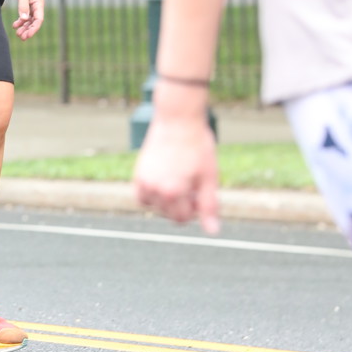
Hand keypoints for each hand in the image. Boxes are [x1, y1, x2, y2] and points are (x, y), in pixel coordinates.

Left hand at [12, 0, 43, 38]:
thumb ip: (23, 6)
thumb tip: (24, 19)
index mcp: (39, 4)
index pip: (39, 20)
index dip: (34, 29)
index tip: (27, 35)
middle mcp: (37, 7)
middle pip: (34, 22)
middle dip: (28, 30)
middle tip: (21, 37)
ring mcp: (33, 7)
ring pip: (30, 21)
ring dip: (24, 27)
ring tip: (18, 34)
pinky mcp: (28, 5)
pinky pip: (26, 16)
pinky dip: (21, 21)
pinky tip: (15, 25)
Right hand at [134, 113, 220, 234]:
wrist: (178, 120)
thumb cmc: (197, 147)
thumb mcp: (209, 178)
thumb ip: (209, 207)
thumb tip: (212, 231)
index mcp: (174, 192)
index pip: (182, 218)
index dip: (195, 210)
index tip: (200, 193)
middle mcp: (155, 189)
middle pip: (169, 214)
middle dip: (182, 206)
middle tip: (192, 186)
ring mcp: (144, 181)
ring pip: (155, 207)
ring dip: (167, 202)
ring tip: (178, 183)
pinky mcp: (139, 173)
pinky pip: (141, 196)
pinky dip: (152, 196)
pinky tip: (164, 184)